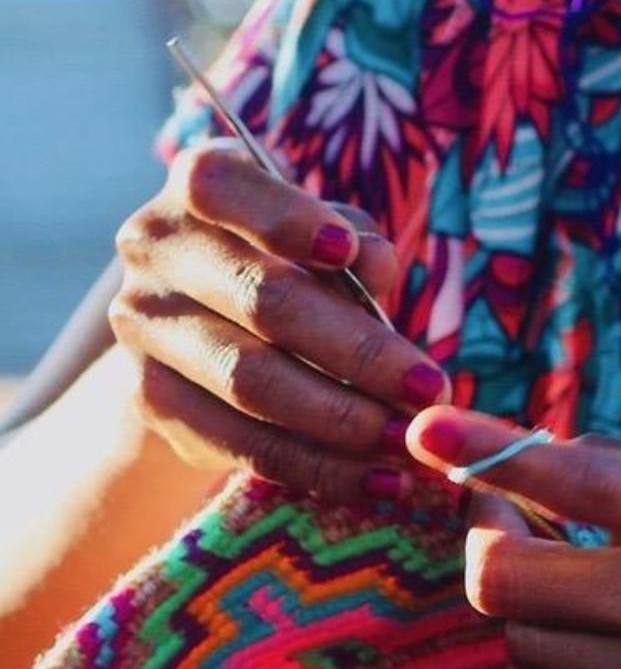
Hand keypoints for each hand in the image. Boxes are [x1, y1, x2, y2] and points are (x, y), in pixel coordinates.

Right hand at [110, 141, 448, 504]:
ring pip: (252, 383)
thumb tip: (372, 264)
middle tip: (428, 390)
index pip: (223, 187)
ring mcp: (145, 327)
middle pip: (262, 302)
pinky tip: (379, 481)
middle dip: (358, 352)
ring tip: (409, 442)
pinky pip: (246, 446)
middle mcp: (156, 248)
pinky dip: (321, 469)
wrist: (204, 348)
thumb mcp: (326, 246)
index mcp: (200, 188)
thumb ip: (355, 246)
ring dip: (344, 421)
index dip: (286, 219)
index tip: (347, 252)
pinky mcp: (153, 400)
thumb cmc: (290, 276)